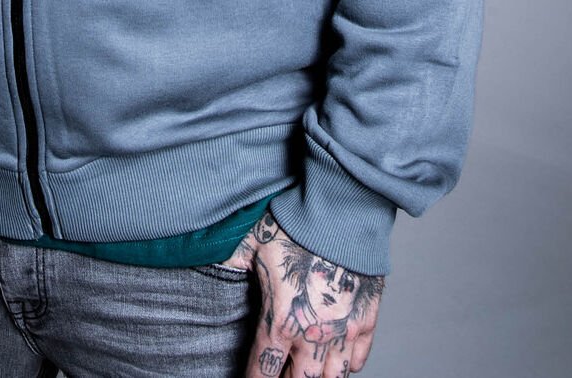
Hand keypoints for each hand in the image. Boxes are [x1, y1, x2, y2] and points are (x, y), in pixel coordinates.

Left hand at [219, 211, 383, 376]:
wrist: (342, 209)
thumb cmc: (295, 223)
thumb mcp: (251, 241)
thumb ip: (230, 263)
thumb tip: (205, 266)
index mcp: (281, 321)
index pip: (263, 373)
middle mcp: (314, 335)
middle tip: (280, 372)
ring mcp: (344, 331)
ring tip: (304, 369)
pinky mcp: (367, 319)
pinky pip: (358, 359)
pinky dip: (346, 365)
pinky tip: (334, 358)